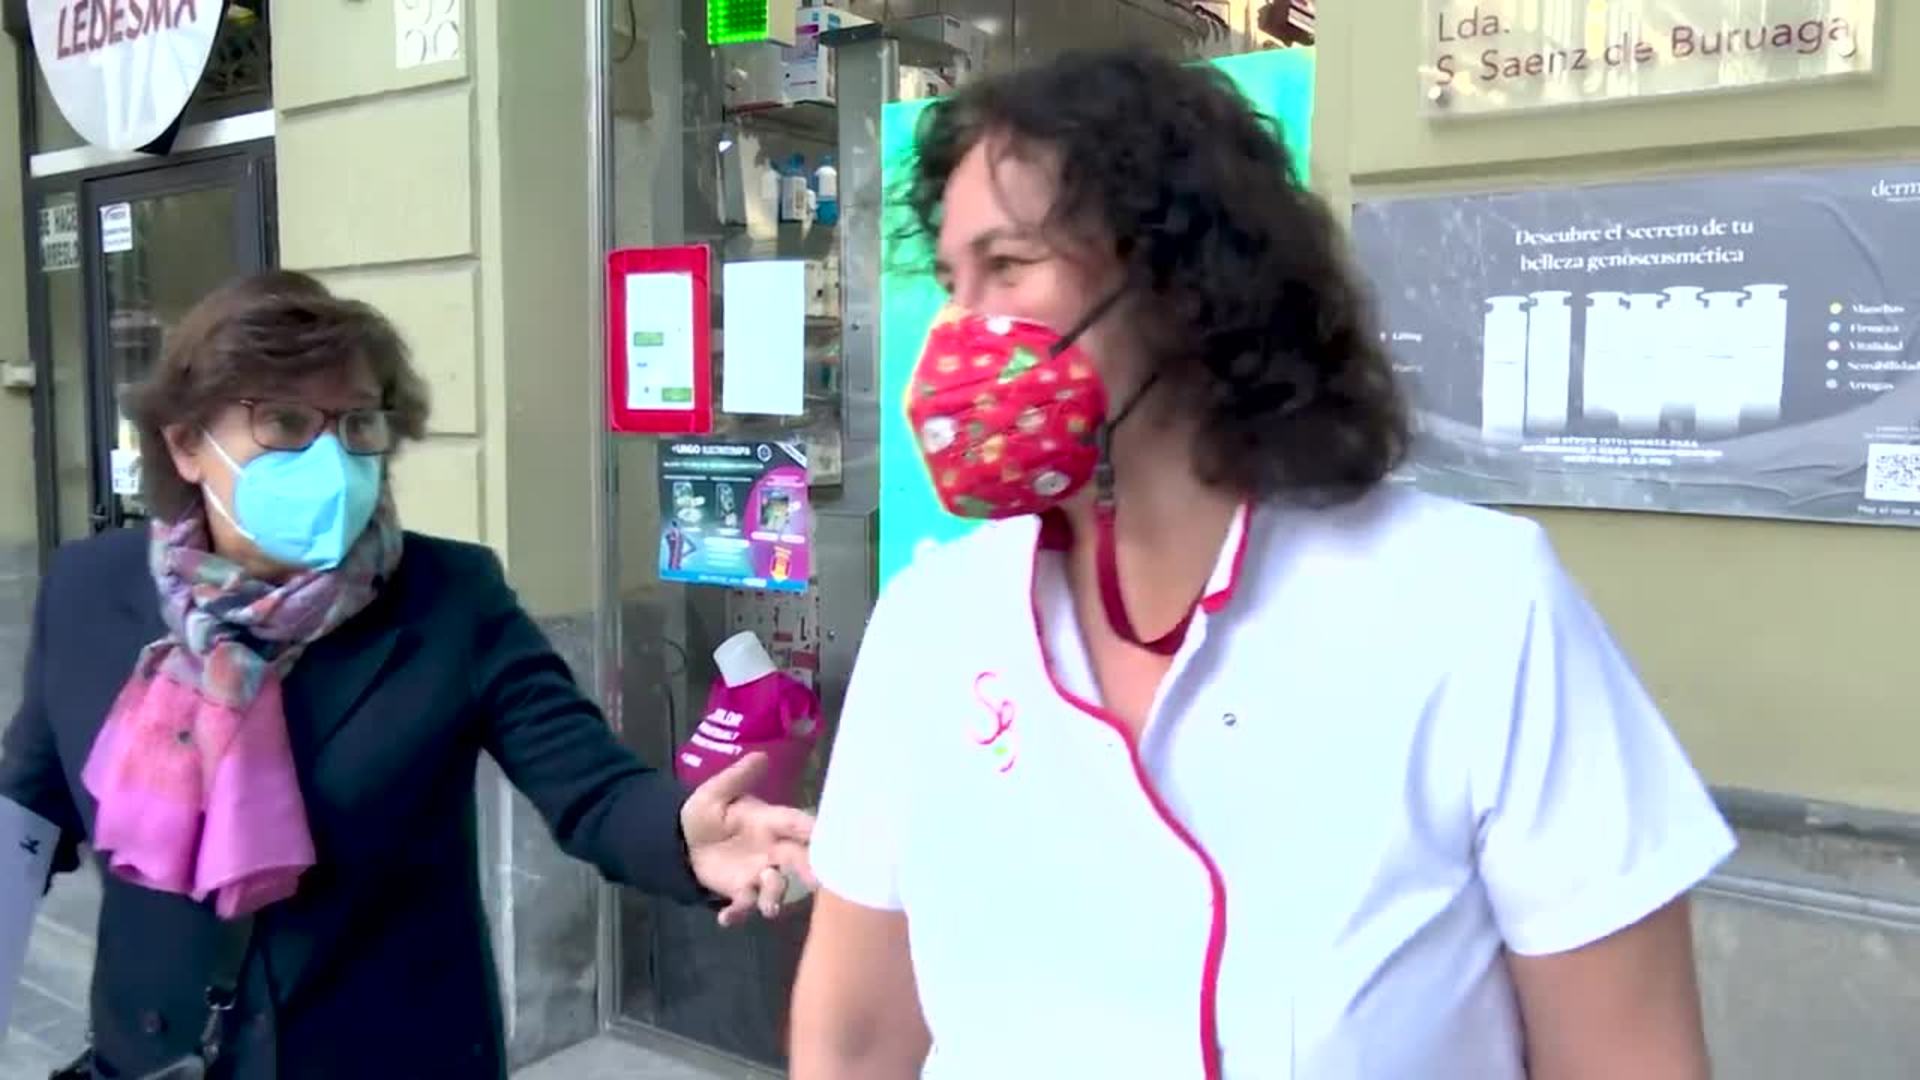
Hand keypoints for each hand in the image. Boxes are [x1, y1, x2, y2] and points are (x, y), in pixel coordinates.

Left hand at [681, 753, 816, 927]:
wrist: (681, 842)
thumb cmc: (706, 814)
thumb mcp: (715, 793)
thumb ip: (738, 778)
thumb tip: (761, 755)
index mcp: (769, 822)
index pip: (796, 825)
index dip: (814, 831)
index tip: (832, 838)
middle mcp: (772, 850)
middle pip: (797, 860)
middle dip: (809, 871)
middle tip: (818, 883)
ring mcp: (758, 873)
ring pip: (776, 887)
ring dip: (775, 897)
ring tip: (768, 907)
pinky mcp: (740, 892)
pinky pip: (744, 905)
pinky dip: (738, 914)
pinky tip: (724, 919)